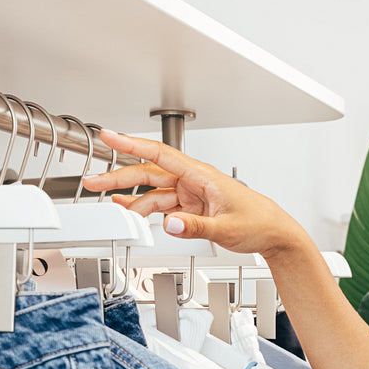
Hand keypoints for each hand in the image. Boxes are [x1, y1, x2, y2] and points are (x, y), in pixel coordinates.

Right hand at [80, 129, 308, 257]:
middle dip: (119, 177)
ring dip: (130, 199)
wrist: (274, 233)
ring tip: (110, 208)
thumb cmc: (259, 223)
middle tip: (93, 182)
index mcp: (202, 176)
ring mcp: (190, 194)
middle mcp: (193, 181)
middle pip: (149, 173)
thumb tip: (170, 224)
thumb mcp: (227, 229)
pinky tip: (132, 212)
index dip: (132, 144)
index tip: (109, 136)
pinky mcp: (191, 207)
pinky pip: (162, 205)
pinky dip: (146, 210)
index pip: (160, 154)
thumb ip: (196, 228)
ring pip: (153, 192)